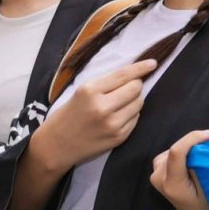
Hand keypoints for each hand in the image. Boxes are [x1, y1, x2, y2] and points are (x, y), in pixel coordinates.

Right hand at [34, 59, 157, 171]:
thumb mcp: (79, 93)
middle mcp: (102, 107)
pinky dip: (130, 115)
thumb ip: (104, 85)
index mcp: (89, 91)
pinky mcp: (118, 137)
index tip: (152, 63)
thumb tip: (133, 76)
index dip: (140, 68)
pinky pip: (135, 119)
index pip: (123, 75)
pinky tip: (116, 118)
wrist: (55, 146)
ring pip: (139, 103)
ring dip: (133, 101)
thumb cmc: (66, 116)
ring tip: (118, 105)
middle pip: (135, 88)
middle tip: (125, 89)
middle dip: (134, 85)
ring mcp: (112, 124)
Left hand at [151, 129, 208, 209]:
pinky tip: (194, 158)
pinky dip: (183, 153)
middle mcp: (158, 179)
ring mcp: (155, 176)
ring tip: (205, 154)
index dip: (194, 138)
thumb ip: (202, 165)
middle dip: (194, 143)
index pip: (176, 152)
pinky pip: (170, 155)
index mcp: (172, 185)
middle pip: (174, 150)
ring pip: (172, 151)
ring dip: (188, 149)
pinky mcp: (157, 173)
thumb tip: (202, 144)